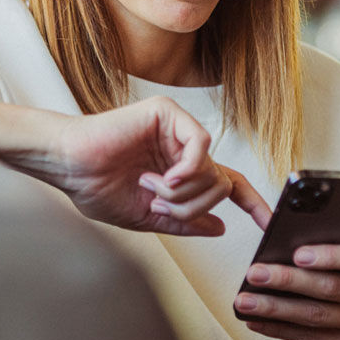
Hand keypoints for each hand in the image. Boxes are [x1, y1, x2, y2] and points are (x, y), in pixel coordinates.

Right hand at [8, 95, 271, 235]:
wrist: (69, 167)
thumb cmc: (97, 188)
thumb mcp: (147, 216)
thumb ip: (184, 220)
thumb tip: (220, 226)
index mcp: (178, 169)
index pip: (226, 184)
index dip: (252, 203)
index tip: (270, 224)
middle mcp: (182, 147)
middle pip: (221, 183)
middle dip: (194, 205)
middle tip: (159, 204)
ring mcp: (176, 128)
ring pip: (212, 169)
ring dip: (182, 192)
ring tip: (150, 188)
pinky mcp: (167, 113)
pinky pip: (201, 144)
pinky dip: (187, 169)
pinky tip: (163, 177)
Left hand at [234, 243, 339, 339]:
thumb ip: (326, 251)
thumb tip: (277, 247)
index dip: (330, 256)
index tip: (297, 254)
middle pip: (329, 288)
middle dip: (287, 280)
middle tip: (254, 274)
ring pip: (316, 316)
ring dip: (275, 309)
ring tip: (244, 302)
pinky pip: (312, 339)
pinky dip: (280, 329)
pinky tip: (256, 321)